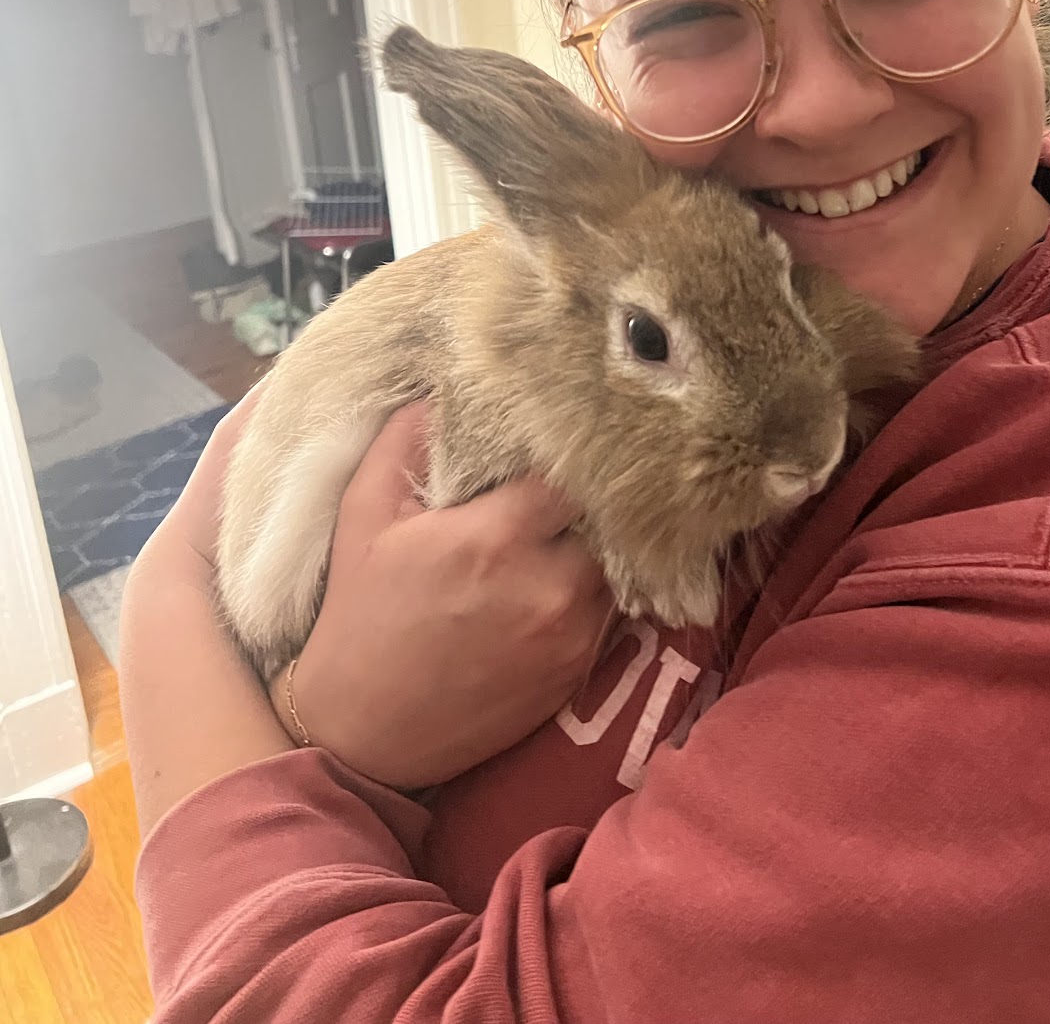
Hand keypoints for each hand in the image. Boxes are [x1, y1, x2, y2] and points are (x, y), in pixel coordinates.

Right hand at [269, 404, 613, 789]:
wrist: (362, 733)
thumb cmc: (360, 614)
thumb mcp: (363, 515)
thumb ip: (402, 440)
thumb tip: (440, 389)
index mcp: (496, 537)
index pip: (573, 471)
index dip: (570, 450)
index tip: (561, 439)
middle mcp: (547, 586)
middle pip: (605, 517)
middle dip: (591, 499)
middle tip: (572, 482)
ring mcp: (570, 636)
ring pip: (615, 565)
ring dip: (597, 545)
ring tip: (570, 529)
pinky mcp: (578, 676)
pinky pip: (612, 613)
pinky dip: (595, 591)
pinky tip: (564, 578)